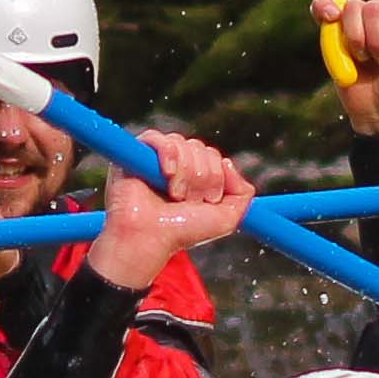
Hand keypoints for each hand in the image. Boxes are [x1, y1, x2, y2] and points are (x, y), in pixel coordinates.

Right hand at [85, 132, 253, 289]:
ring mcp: (156, 159)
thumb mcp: (227, 218)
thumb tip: (228, 163)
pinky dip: (168, 154)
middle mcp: (177, 166)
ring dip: (185, 173)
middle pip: (201, 149)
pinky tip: (168, 174)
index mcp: (195, 177)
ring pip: (183, 144)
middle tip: (189, 201)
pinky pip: (157, 138)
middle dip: (202, 178)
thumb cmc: (182, 232)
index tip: (208, 201)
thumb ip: (243, 193)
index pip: (214, 157)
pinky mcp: (135, 155)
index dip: (217, 177)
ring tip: (175, 195)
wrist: (150, 239)